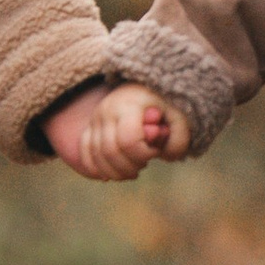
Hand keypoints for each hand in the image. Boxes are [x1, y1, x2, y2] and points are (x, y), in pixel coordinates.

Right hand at [48, 82, 192, 180]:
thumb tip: (161, 155)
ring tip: (133, 168)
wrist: (147, 90)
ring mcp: (95, 120)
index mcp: (128, 104)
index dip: (144, 154)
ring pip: (96, 157)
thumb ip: (178, 139)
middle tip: (145, 162)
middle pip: (110, 152)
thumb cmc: (164, 106)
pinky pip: (84, 154)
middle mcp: (106, 110)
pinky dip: (96, 169)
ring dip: (116, 172)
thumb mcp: (179, 118)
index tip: (155, 150)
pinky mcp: (89, 128)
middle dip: (131, 166)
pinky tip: (111, 174)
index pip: (128, 140)